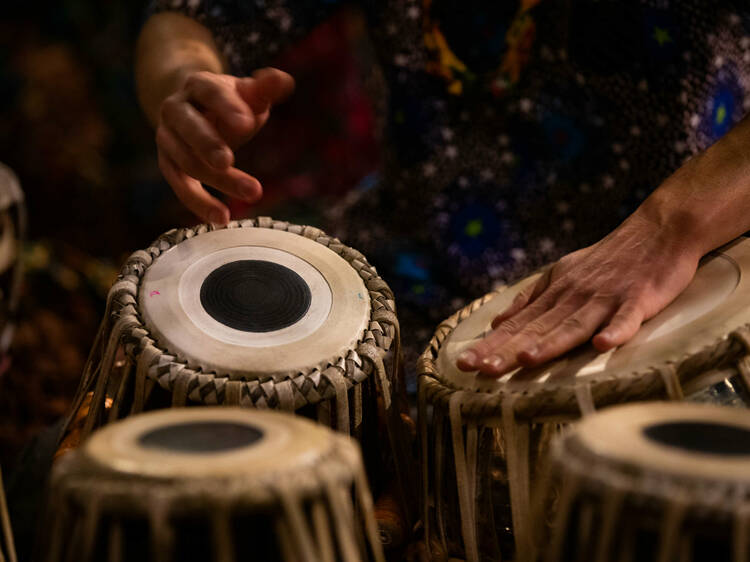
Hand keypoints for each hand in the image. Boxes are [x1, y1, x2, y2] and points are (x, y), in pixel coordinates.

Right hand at [155, 67, 293, 223]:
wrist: (195, 110)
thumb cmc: (230, 103)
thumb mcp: (248, 93)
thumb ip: (266, 88)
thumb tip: (285, 81)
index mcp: (197, 85)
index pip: (210, 92)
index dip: (226, 107)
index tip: (246, 123)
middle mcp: (175, 110)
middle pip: (188, 127)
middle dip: (207, 144)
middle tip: (228, 161)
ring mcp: (167, 138)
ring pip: (186, 161)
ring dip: (217, 181)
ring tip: (253, 193)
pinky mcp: (169, 164)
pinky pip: (180, 186)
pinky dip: (199, 203)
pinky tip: (221, 218)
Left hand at [456, 214, 701, 374]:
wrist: (657, 230)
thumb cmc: (608, 259)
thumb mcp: (562, 274)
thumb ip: (531, 300)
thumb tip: (497, 323)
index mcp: (555, 294)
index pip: (517, 325)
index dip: (491, 346)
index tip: (465, 365)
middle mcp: (574, 296)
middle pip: (537, 329)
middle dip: (507, 351)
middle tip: (480, 370)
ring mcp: (605, 297)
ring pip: (574, 325)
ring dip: (550, 343)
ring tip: (527, 360)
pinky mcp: (638, 298)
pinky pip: (626, 317)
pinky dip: (616, 329)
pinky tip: (603, 344)